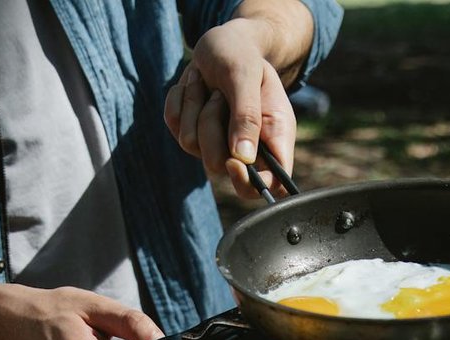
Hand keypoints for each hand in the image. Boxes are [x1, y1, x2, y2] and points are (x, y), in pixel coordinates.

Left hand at [164, 20, 295, 199]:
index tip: (233, 161)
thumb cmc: (242, 54)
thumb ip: (247, 115)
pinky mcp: (191, 134)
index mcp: (274, 137)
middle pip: (218, 167)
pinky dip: (182, 100)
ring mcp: (215, 144)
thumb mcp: (247, 75)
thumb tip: (243, 158)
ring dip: (196, 106)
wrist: (220, 43)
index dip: (250, 182)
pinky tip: (196, 85)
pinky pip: (175, 127)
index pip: (271, 185)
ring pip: (192, 145)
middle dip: (211, 128)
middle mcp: (246, 148)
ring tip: (211, 85)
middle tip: (220, 96)